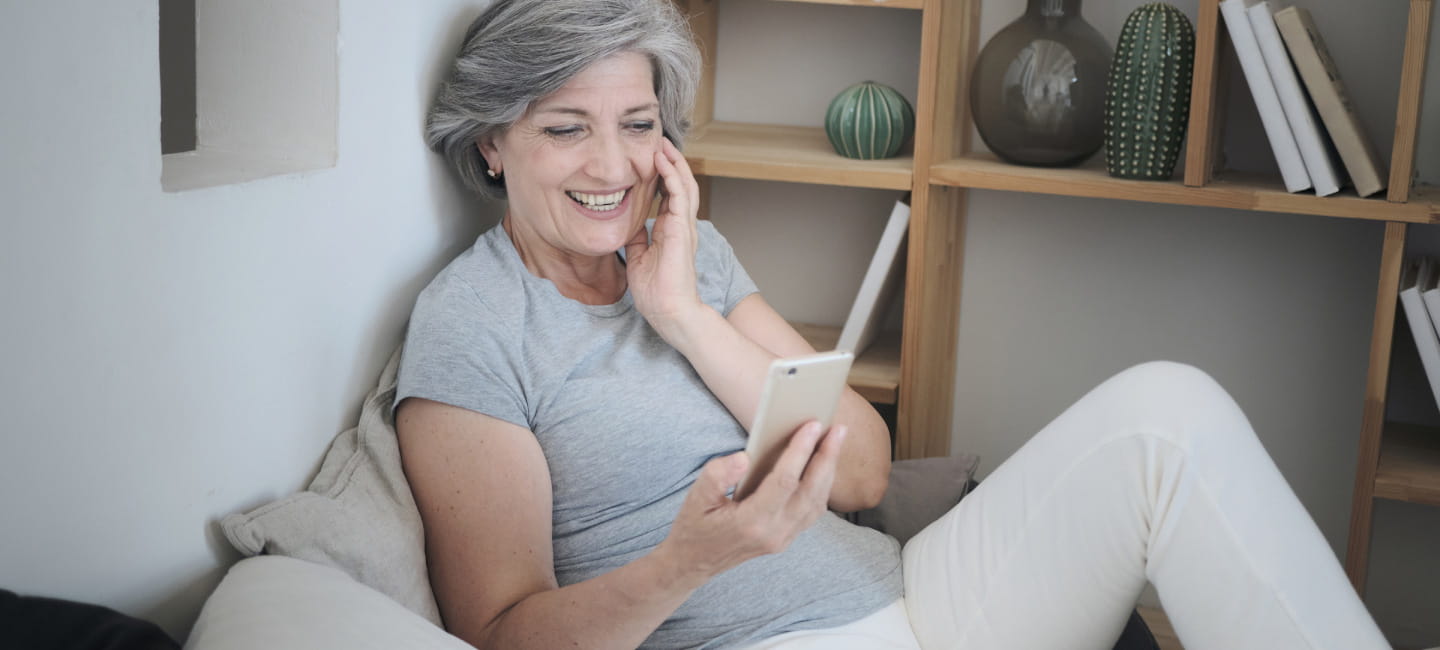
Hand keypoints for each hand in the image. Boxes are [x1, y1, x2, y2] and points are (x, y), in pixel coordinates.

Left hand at [625, 138, 702, 339]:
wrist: (668, 311)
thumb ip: (636, 240)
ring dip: (675, 164)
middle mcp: (681, 226)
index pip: (670, 197)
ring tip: (664, 145)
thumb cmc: (656, 292)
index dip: (663, 177)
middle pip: (681, 186)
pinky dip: (672, 176)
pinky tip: (662, 162)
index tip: (652, 160)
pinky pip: (680, 196)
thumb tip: (628, 225)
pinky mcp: (682, 230)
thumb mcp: (637, 259)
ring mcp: (684, 227)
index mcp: (670, 232)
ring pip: (685, 186)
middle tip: (660, 144)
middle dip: (672, 164)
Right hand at [653, 421, 848, 584]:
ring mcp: (783, 539)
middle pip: (811, 491)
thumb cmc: (694, 525)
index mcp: (751, 521)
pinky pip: (813, 512)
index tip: (812, 426)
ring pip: (817, 502)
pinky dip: (822, 487)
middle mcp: (773, 533)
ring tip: (834, 441)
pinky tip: (823, 466)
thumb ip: (717, 475)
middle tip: (838, 429)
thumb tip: (744, 457)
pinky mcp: (786, 539)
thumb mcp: (696, 497)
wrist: (694, 563)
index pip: (784, 481)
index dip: (800, 451)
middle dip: (827, 457)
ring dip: (828, 471)